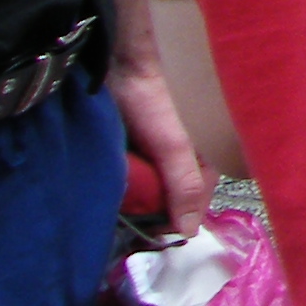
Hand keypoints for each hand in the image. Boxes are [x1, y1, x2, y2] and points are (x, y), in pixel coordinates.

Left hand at [112, 54, 210, 237]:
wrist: (114, 66)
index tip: (147, 239)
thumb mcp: (172, 145)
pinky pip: (127, 186)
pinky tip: (105, 194)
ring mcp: (151, 164)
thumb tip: (189, 233)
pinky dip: (117, 192)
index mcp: (200, 163)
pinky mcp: (128, 159)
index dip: (172, 225)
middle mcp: (177, 167)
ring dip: (129, 206)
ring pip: (144, 199)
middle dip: (148, 217)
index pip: (193, 209)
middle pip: (166, 207)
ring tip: (111, 211)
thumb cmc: (150, 102)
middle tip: (124, 225)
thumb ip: (184, 185)